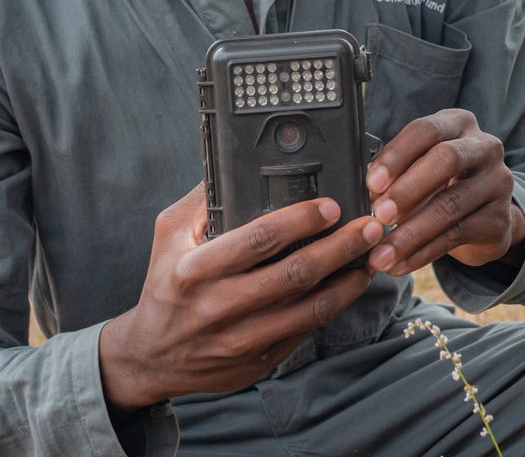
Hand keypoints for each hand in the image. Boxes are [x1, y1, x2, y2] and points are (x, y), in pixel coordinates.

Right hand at [98, 183, 383, 411]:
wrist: (152, 357)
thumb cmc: (165, 284)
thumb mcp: (168, 235)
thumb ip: (200, 199)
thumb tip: (234, 164)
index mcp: (195, 269)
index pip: (258, 239)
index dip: (300, 220)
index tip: (331, 205)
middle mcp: (219, 307)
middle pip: (295, 274)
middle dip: (340, 246)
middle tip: (369, 225)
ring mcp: (242, 339)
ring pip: (310, 308)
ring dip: (348, 279)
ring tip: (372, 255)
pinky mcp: (259, 361)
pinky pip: (306, 330)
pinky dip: (335, 305)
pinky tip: (350, 284)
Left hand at [365, 108, 524, 275]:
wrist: (483, 215)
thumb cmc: (440, 181)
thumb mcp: (420, 165)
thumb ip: (395, 171)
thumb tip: (365, 190)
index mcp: (458, 123)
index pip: (426, 130)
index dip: (397, 155)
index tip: (372, 184)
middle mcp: (485, 147)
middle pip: (446, 160)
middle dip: (408, 190)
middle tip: (379, 216)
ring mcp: (498, 183)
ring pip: (450, 206)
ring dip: (410, 233)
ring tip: (381, 254)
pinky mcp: (499, 219)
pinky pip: (456, 236)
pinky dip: (422, 253)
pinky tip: (400, 264)